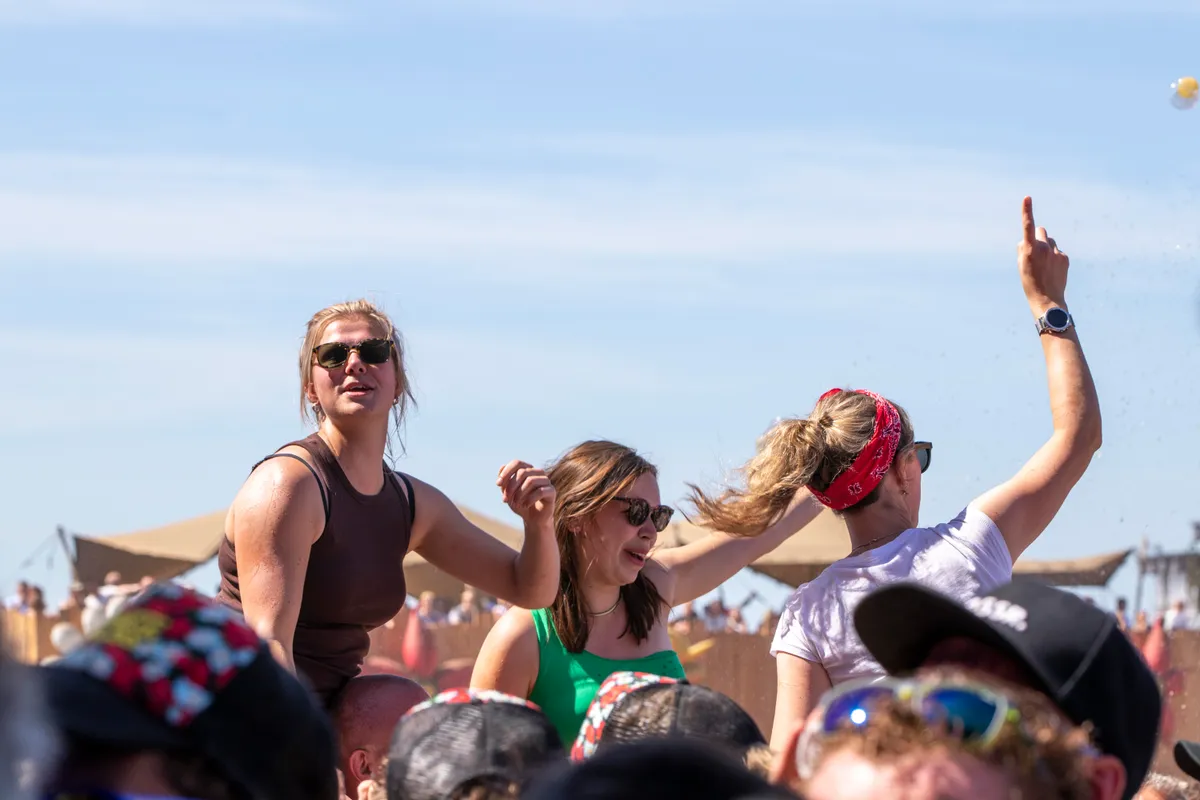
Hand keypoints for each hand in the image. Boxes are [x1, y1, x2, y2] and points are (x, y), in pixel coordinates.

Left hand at [496, 460, 555, 529]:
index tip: (498, 484)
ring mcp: (546, 481)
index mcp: (527, 470)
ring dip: (519, 494)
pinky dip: (529, 499)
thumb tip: (502, 466)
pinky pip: (540, 491)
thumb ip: (504, 482)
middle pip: (522, 472)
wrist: (533, 519)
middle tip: (505, 499)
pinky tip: (525, 506)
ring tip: (516, 504)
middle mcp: (538, 472)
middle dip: (511, 487)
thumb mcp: (508, 494)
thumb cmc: (520, 504)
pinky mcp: (552, 491)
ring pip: (530, 481)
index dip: (506, 472)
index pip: (517, 463)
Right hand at [1017, 196, 1068, 312]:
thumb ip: (1022, 250)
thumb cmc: (1029, 283)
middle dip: (1037, 236)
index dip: (1026, 210)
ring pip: (1050, 241)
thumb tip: (1025, 240)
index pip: (1027, 226)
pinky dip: (1054, 257)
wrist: (1047, 299)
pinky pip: (1057, 251)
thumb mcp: (1021, 266)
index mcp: (1030, 250)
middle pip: (1041, 231)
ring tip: (1043, 264)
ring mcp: (1056, 252)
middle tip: (1035, 250)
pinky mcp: (1064, 258)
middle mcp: (1044, 248)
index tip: (1027, 197)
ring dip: (1046, 247)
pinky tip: (1051, 270)